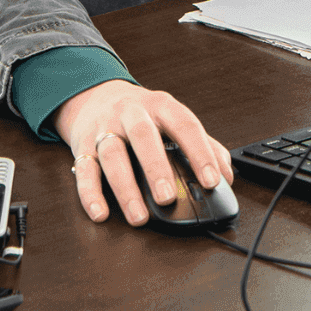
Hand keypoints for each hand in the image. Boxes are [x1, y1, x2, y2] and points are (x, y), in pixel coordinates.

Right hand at [55, 79, 234, 225]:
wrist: (95, 95)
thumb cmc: (140, 114)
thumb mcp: (171, 118)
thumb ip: (202, 143)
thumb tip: (227, 174)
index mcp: (160, 106)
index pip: (184, 124)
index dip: (200, 152)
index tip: (211, 180)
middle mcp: (131, 113)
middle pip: (143, 135)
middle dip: (156, 167)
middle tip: (167, 197)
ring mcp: (105, 128)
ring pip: (112, 153)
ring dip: (125, 187)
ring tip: (139, 216)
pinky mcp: (83, 145)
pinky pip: (84, 169)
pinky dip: (90, 193)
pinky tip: (101, 213)